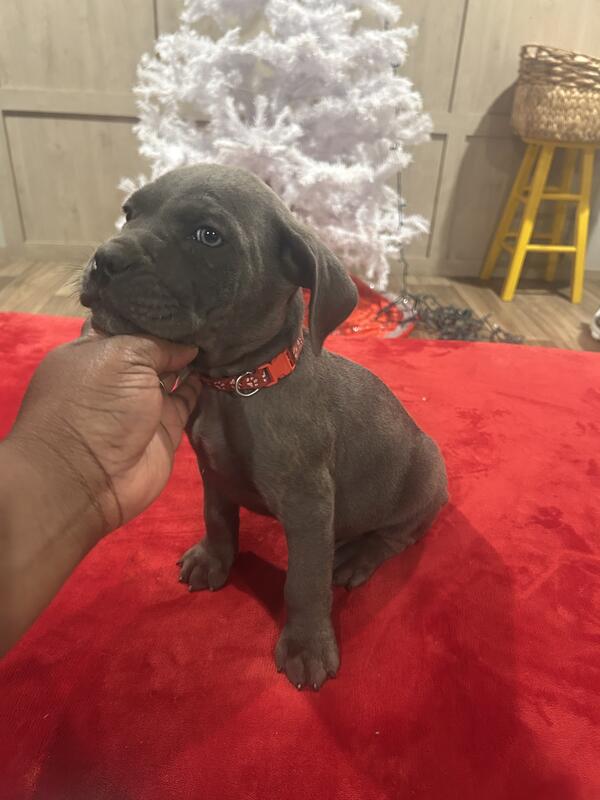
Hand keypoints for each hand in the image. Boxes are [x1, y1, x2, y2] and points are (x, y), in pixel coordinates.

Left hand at [8, 330, 201, 536]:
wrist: (92, 477)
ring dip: (193, 357)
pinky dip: (202, 385)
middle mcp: (116, 374)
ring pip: (173, 372)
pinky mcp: (165, 427)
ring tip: (221, 335)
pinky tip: (220, 364)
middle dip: (176, 333)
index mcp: (92, 350)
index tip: (183, 296)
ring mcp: (141, 402)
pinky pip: (188, 399)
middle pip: (151, 347)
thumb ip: (158, 344)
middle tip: (210, 313)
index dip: (150, 311)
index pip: (123, 321)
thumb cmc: (95, 406)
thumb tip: (189, 346)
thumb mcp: (122, 357)